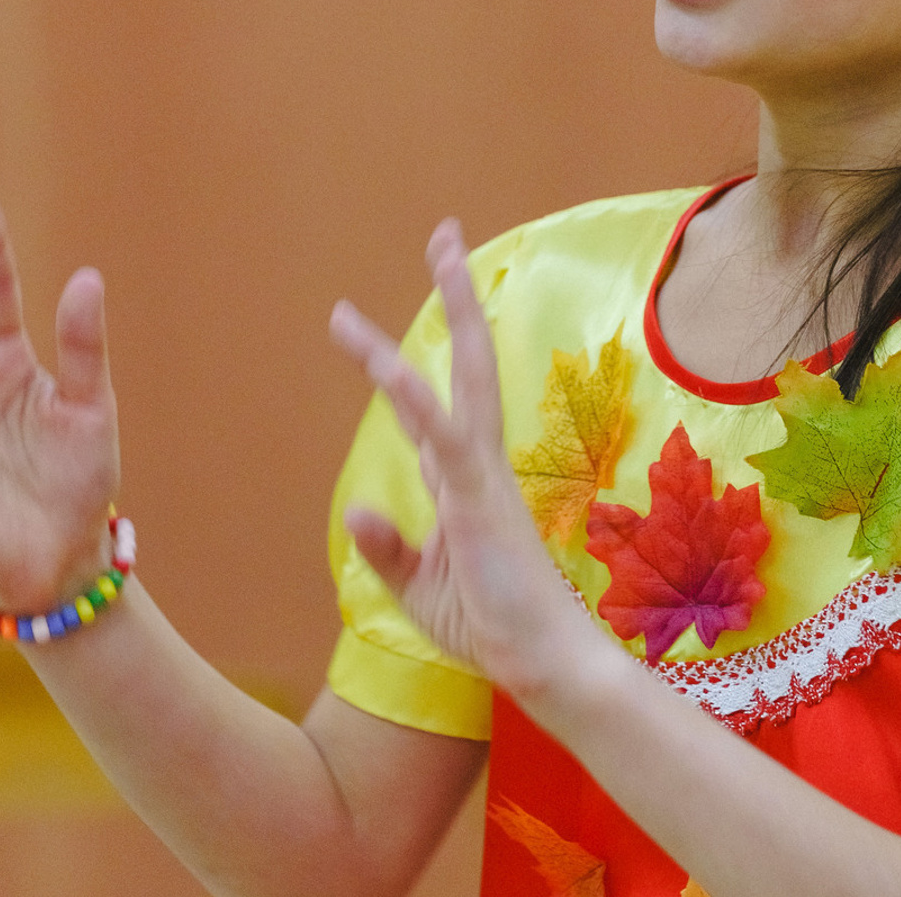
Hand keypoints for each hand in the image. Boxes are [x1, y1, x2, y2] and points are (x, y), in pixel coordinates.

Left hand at [329, 220, 593, 707]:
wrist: (541, 666)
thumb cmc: (491, 629)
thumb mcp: (419, 587)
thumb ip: (388, 547)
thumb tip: (358, 507)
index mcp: (466, 478)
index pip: (435, 400)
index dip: (414, 354)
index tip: (399, 312)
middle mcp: (478, 460)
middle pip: (469, 358)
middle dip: (457, 295)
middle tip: (446, 234)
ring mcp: (483, 471)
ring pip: (464, 371)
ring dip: (453, 308)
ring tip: (441, 248)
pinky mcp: (481, 495)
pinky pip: (445, 432)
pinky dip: (413, 396)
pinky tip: (385, 363)